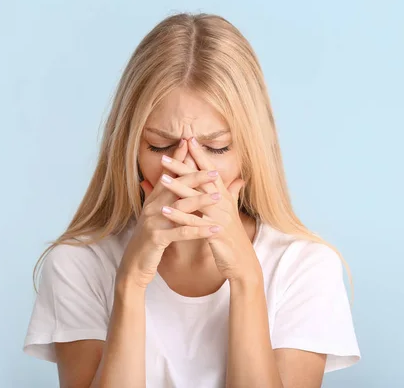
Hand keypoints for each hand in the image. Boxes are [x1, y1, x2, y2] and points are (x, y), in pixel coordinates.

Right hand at [117, 142, 221, 288]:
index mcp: (154, 199)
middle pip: (176, 186)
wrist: (134, 265)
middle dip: (196, 176)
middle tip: (215, 171)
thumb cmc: (152, 239)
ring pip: (180, 207)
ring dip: (201, 201)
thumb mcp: (161, 216)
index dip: (178, 158)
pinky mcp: (157, 238)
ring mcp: (153, 221)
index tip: (190, 142)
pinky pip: (181, 232)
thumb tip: (183, 183)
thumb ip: (172, 199)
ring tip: (220, 197)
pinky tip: (215, 228)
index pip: (168, 174)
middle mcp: (152, 207)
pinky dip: (199, 230)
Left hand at [159, 137, 261, 282]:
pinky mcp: (214, 232)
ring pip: (196, 199)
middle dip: (183, 166)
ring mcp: (220, 217)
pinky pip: (193, 222)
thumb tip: (237, 180)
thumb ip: (232, 194)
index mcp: (225, 197)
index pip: (211, 172)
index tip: (188, 140)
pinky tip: (164, 209)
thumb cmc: (233, 237)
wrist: (243, 262)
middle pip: (201, 180)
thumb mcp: (232, 213)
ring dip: (178, 188)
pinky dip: (179, 215)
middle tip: (165, 156)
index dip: (200, 156)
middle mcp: (223, 203)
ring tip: (161, 178)